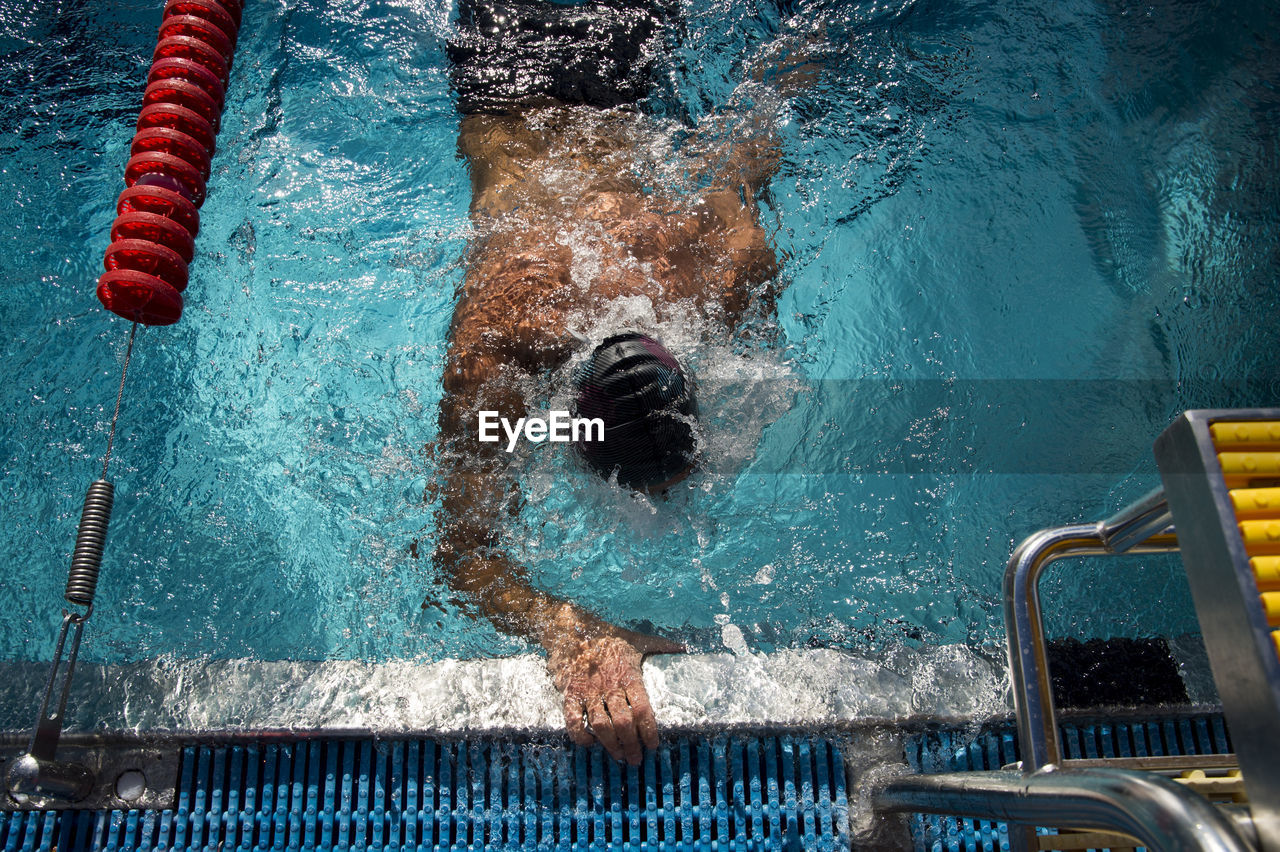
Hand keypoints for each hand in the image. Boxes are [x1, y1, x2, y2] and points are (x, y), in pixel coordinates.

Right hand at [544, 620, 683, 764]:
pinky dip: (580, 734)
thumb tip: (684, 647)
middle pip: (624, 722)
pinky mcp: (570, 693)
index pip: (643, 709)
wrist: (572, 628)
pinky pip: (573, 719)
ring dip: (610, 744)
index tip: (653, 745)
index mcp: (629, 676)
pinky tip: (589, 742)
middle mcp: (610, 686)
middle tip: (636, 759)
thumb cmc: (608, 636)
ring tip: (618, 755)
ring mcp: (589, 691)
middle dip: (631, 744)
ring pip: (601, 724)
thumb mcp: (636, 640)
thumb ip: (661, 645)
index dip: (649, 730)